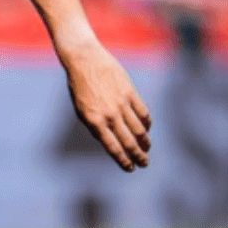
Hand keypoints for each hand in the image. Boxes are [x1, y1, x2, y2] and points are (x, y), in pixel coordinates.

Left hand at [59, 39, 151, 171]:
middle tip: (144, 164)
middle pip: (129, 142)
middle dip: (138, 156)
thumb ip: (96, 126)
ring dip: (145, 143)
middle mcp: (109, 115)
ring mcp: (120, 103)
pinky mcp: (130, 92)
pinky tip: (146, 129)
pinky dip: (147, 124)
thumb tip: (112, 141)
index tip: (130, 168)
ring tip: (146, 149)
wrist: (84, 59)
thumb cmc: (80, 86)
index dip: (123, 160)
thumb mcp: (82, 109)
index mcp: (94, 121)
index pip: (112, 147)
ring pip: (139, 130)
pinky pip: (143, 113)